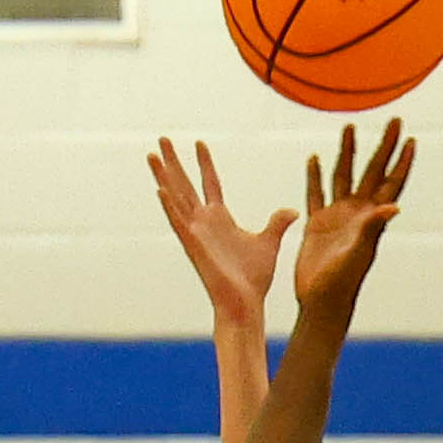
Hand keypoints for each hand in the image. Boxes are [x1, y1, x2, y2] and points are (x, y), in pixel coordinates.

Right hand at [149, 138, 285, 340]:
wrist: (246, 303)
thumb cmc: (254, 279)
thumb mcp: (269, 242)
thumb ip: (277, 223)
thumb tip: (291, 211)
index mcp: (220, 219)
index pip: (210, 183)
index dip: (205, 164)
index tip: (199, 143)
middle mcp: (204, 222)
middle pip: (184, 185)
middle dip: (173, 162)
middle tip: (162, 139)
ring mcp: (196, 233)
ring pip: (176, 198)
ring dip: (163, 177)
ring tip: (151, 155)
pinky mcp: (193, 246)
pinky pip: (179, 223)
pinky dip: (169, 207)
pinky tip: (160, 190)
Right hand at [285, 120, 411, 321]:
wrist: (321, 300)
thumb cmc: (343, 282)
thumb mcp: (359, 253)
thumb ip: (373, 228)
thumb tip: (394, 205)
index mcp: (372, 218)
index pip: (391, 182)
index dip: (402, 161)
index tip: (411, 138)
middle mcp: (358, 212)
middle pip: (373, 170)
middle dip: (383, 145)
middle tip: (395, 119)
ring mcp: (338, 216)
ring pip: (343, 175)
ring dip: (348, 152)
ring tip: (349, 127)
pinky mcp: (317, 223)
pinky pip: (316, 193)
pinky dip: (315, 175)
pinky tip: (314, 158)